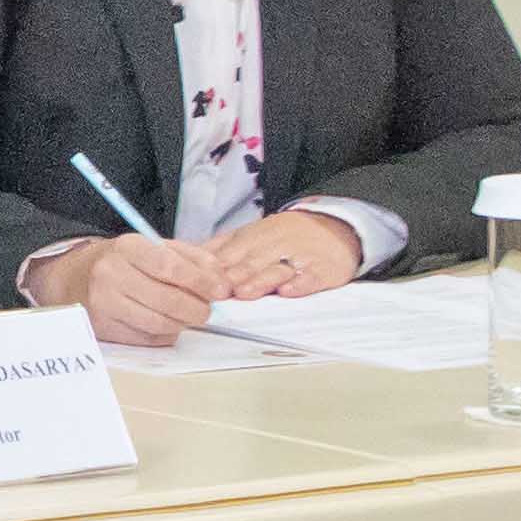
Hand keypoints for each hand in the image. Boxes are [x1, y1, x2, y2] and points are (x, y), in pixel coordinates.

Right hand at [24, 232, 228, 349]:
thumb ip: (192, 259)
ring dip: (182, 324)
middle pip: (167, 300)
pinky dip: (165, 335)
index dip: (201, 281)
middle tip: (206, 310)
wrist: (73, 277)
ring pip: (159, 323)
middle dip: (197, 309)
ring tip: (187, 316)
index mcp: (127, 248)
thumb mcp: (154, 248)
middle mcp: (110, 274)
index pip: (170, 267)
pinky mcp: (102, 328)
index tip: (221, 291)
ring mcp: (103, 303)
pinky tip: (166, 325)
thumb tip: (222, 281)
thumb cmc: (123, 261)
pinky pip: (146, 339)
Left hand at [204, 209, 366, 300]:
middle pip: (251, 262)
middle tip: (217, 291)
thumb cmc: (285, 236)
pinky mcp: (323, 270)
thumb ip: (221, 247)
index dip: (215, 268)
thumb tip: (184, 255)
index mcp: (255, 236)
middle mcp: (275, 246)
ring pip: (277, 270)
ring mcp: (300, 258)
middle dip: (234, 276)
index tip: (198, 280)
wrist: (335, 227)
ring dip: (261, 281)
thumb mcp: (252, 234)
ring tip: (245, 292)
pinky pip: (311, 278)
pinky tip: (288, 291)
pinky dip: (300, 284)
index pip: (230, 253)